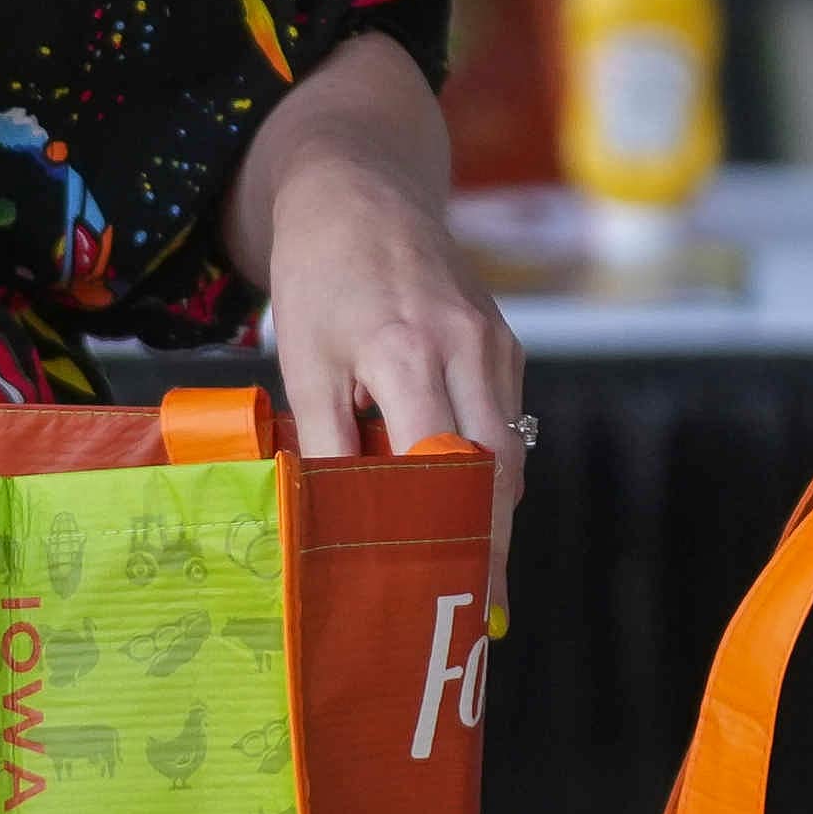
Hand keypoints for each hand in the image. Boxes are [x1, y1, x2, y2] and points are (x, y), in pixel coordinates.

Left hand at [231, 40, 527, 603]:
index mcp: (409, 351)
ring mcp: (497, 347)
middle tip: (477, 621)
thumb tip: (337, 525)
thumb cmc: (320, 279)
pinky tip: (464, 517)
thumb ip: (328, 443)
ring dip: (493, 518)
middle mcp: (469, 349)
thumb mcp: (304, 361)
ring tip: (473, 588)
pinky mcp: (506, 347)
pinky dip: (487, 474)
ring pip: (508, 453)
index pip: (447, 467)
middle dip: (490, 548)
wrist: (360, 192)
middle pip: (495, 472)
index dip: (455, 538)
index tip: (456, 600)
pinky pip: (504, 425)